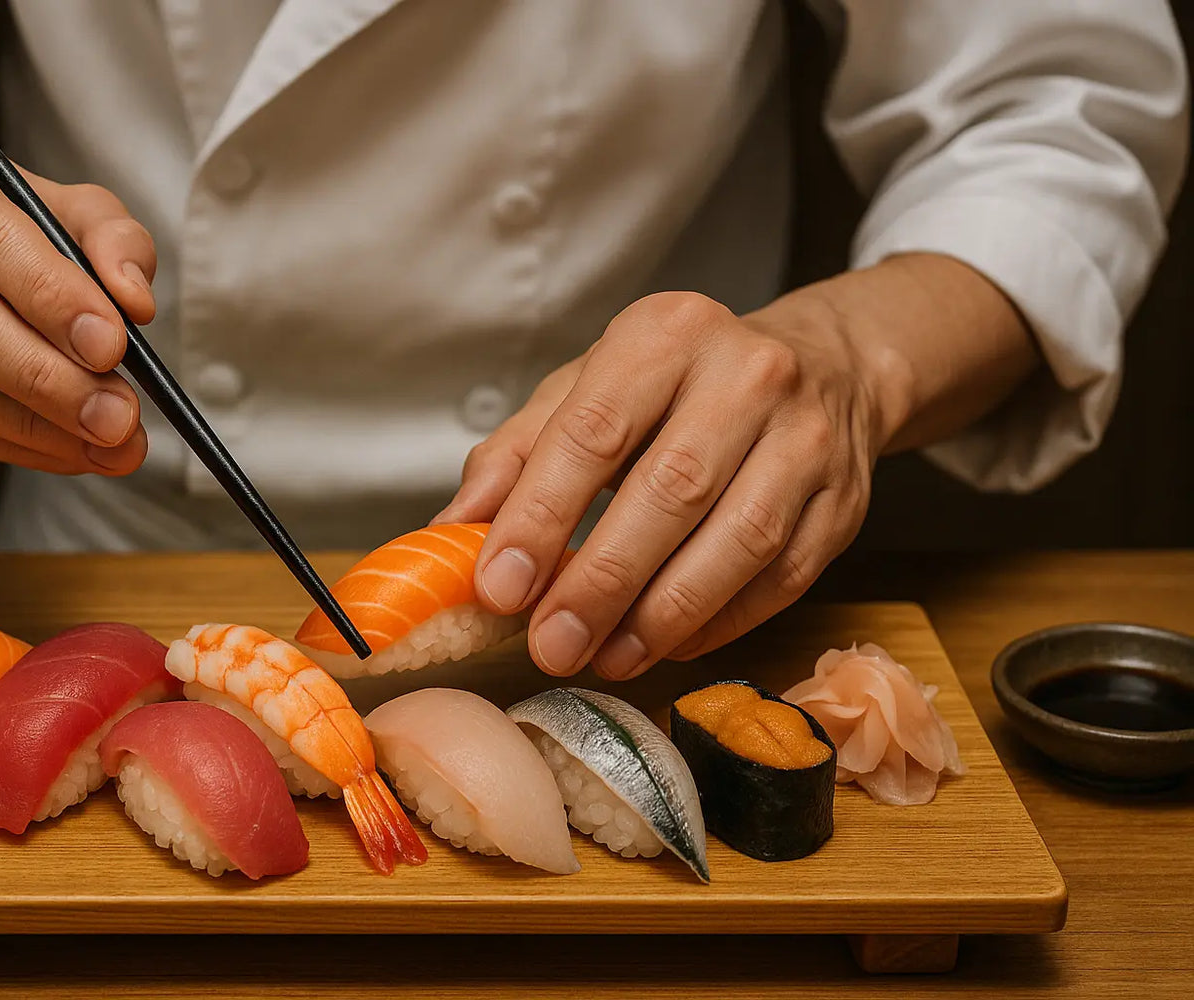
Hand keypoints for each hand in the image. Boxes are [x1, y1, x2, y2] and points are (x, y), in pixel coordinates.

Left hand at [435, 291, 885, 678]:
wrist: (824, 367)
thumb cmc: (681, 384)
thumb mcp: (588, 388)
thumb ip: (517, 454)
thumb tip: (452, 532)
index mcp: (665, 335)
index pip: (595, 429)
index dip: (543, 515)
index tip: (500, 586)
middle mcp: (746, 375)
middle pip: (671, 490)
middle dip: (603, 580)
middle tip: (551, 643)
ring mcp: (807, 438)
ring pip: (738, 540)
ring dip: (663, 614)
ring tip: (604, 656)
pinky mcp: (843, 501)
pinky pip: (781, 576)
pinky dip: (719, 621)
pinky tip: (665, 643)